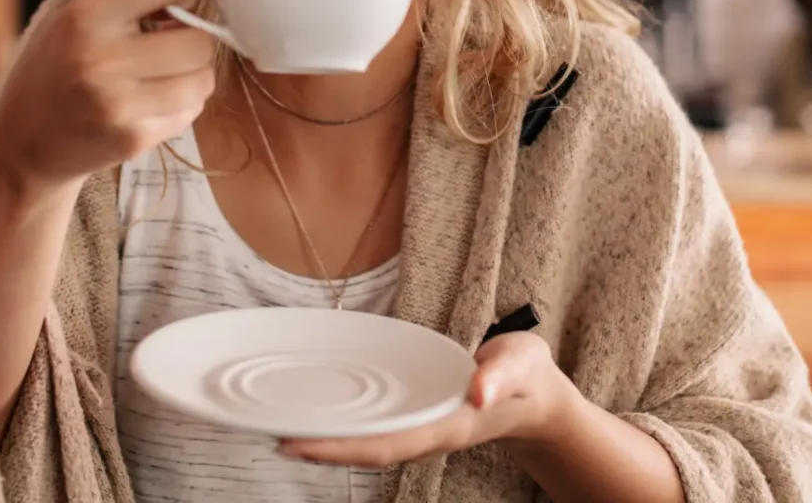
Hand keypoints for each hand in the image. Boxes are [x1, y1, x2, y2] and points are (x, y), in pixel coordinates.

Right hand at [0, 0, 216, 195]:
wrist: (20, 145)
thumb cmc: (51, 65)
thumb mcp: (71, 7)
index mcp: (85, 16)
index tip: (168, 1)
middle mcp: (101, 59)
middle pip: (199, 38)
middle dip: (190, 37)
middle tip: (166, 42)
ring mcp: (119, 104)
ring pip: (204, 78)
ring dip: (192, 73)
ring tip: (162, 72)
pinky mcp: (133, 139)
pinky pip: (191, 110)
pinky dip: (181, 103)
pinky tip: (150, 101)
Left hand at [278, 332, 572, 467]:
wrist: (538, 400)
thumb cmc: (528, 376)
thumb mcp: (522, 362)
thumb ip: (501, 373)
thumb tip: (476, 388)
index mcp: (448, 424)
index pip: (384, 443)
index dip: (339, 446)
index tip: (297, 442)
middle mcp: (429, 432)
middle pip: (366, 449)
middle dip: (321, 446)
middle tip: (272, 433)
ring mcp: (424, 428)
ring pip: (368, 442)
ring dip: (329, 437)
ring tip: (285, 425)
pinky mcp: (421, 416)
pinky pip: (378, 427)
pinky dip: (347, 424)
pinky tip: (325, 412)